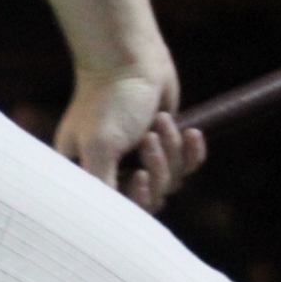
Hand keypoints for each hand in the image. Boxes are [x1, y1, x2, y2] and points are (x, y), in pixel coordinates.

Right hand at [53, 61, 205, 213]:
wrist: (131, 58)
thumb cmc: (110, 102)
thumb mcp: (101, 148)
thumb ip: (104, 187)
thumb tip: (107, 222)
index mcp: (88, 174)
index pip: (118, 211)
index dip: (136, 200)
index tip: (141, 177)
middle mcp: (113, 170)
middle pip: (151, 198)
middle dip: (158, 168)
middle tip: (148, 139)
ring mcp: (140, 159)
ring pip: (172, 180)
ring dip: (172, 150)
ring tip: (161, 120)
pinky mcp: (165, 145)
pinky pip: (188, 165)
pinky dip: (193, 150)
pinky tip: (192, 132)